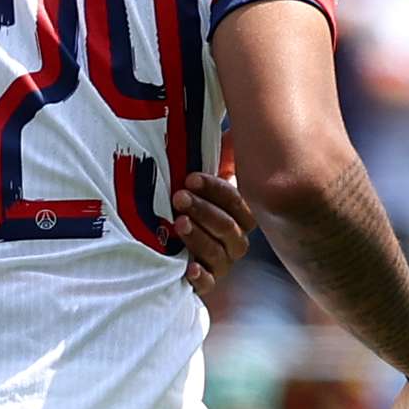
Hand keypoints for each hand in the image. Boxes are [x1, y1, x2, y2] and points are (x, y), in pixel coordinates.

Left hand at [178, 161, 253, 312]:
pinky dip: (201, 277)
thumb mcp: (203, 174)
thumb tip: (237, 123)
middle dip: (204, 211)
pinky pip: (209, 284)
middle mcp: (235, 240)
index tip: (191, 177)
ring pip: (219, 254)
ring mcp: (221, 263)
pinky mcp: (205, 282)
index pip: (238, 203)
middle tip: (179, 197)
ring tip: (179, 223)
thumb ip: (223, 153)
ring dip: (200, 238)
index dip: (217, 190)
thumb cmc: (189, 198)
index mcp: (239, 214)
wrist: (168, 237)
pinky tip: (190, 267)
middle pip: (229, 228)